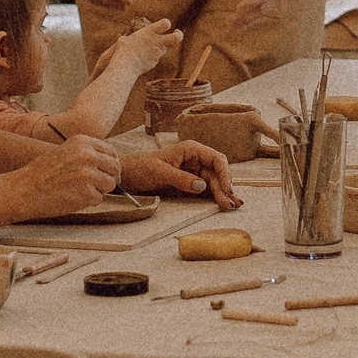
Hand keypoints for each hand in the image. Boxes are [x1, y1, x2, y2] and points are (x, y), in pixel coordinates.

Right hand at [13, 136, 120, 218]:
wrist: (24, 190)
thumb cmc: (43, 173)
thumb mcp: (65, 152)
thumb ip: (86, 154)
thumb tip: (111, 164)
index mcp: (83, 142)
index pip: (111, 152)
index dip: (110, 164)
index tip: (105, 172)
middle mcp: (88, 155)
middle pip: (115, 168)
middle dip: (109, 178)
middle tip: (95, 185)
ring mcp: (89, 174)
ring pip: (110, 184)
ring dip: (99, 190)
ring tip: (78, 190)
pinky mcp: (87, 192)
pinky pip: (99, 198)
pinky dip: (88, 201)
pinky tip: (72, 197)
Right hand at [104, 18, 179, 78]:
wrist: (125, 67)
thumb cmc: (122, 52)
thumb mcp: (122, 41)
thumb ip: (127, 39)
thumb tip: (122, 38)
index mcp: (149, 32)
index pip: (165, 24)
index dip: (166, 24)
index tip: (165, 26)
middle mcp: (156, 42)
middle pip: (176, 38)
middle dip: (179, 35)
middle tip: (177, 32)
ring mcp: (157, 53)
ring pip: (164, 49)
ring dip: (159, 48)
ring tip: (146, 49)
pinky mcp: (155, 62)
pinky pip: (156, 58)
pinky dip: (151, 58)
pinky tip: (141, 60)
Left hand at [120, 142, 241, 209]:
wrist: (126, 177)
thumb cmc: (140, 168)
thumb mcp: (159, 172)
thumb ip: (180, 178)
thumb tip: (202, 185)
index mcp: (190, 150)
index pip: (216, 159)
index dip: (225, 173)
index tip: (227, 188)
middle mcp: (195, 160)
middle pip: (217, 174)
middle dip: (225, 188)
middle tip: (231, 204)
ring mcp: (193, 173)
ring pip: (214, 183)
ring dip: (223, 194)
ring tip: (231, 206)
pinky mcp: (189, 185)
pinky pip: (205, 191)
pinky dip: (214, 198)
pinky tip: (222, 204)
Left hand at [226, 0, 299, 30]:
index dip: (250, 3)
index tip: (236, 9)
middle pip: (263, 6)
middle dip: (246, 16)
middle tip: (229, 24)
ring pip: (264, 10)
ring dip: (248, 20)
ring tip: (231, 27)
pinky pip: (265, 7)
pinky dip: (253, 17)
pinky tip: (241, 22)